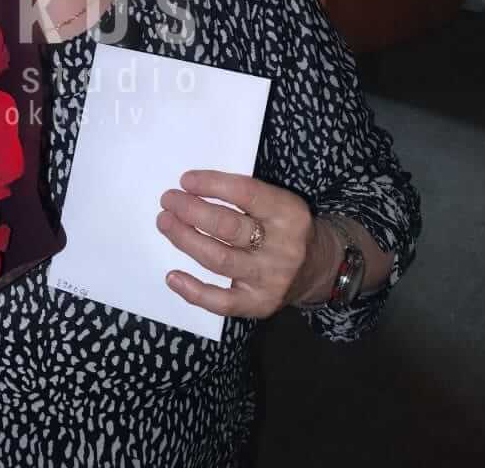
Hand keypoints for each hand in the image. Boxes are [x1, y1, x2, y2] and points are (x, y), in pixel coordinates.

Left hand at [157, 170, 336, 318]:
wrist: (319, 268)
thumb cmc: (285, 228)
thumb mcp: (279, 203)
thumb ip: (245, 197)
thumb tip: (191, 189)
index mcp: (290, 213)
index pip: (246, 193)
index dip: (212, 185)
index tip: (185, 180)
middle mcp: (283, 247)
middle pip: (227, 227)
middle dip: (191, 211)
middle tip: (168, 200)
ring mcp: (271, 279)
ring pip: (219, 259)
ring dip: (185, 239)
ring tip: (165, 223)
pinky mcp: (260, 304)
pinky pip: (221, 302)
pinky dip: (193, 290)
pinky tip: (173, 276)